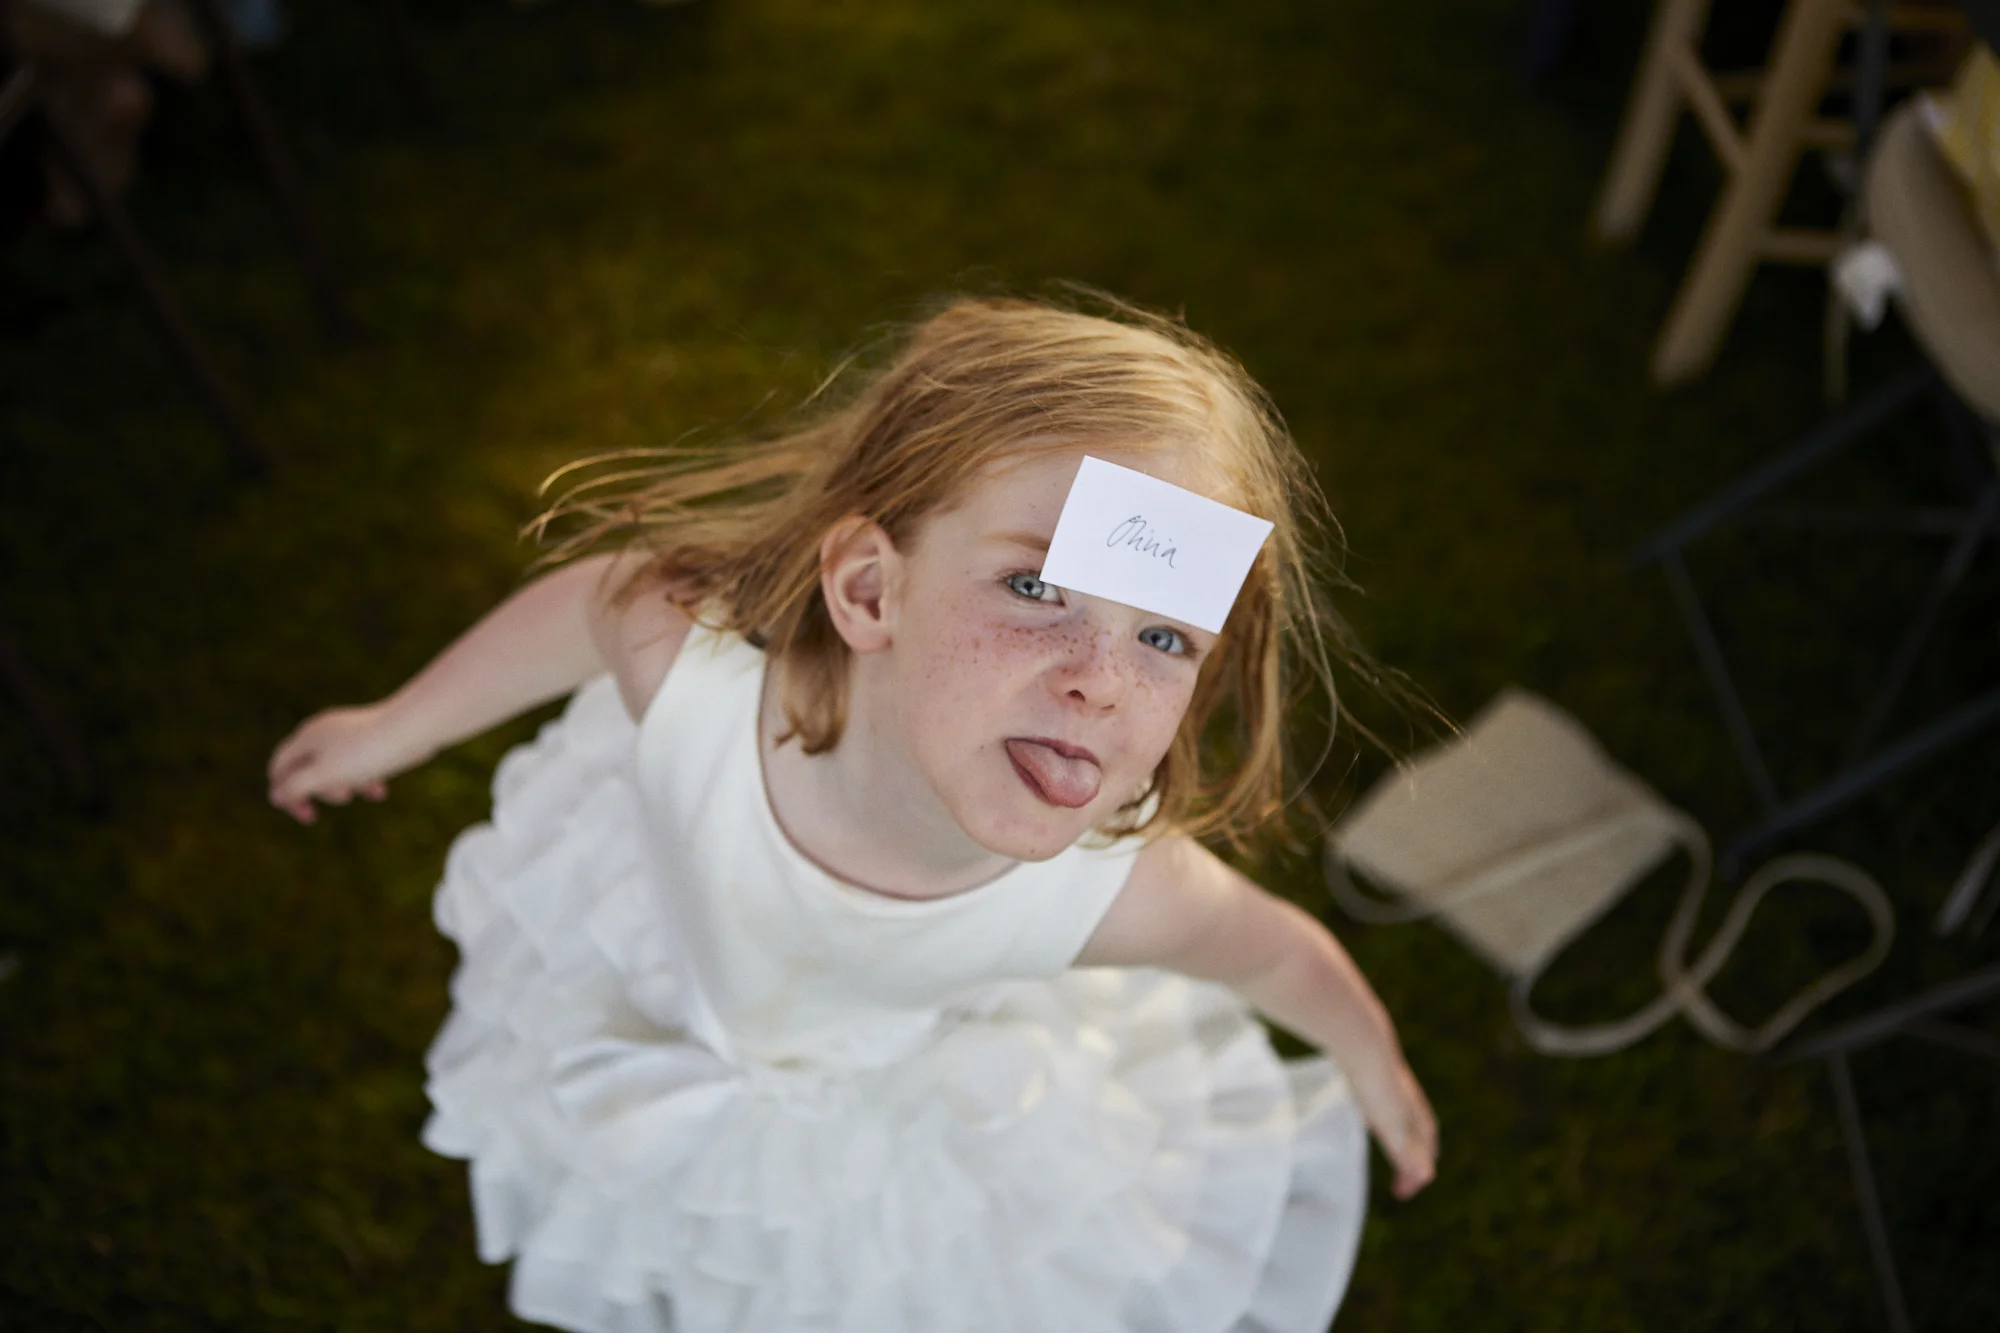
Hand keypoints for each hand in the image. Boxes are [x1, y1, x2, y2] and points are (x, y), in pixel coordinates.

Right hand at [267, 702, 412, 823]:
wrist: (413, 727)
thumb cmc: (366, 753)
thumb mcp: (324, 775)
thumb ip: (296, 787)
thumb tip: (275, 797)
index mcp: (306, 737)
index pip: (280, 766)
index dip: (285, 793)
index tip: (308, 815)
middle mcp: (323, 731)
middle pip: (307, 768)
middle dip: (323, 790)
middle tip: (344, 798)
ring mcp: (348, 733)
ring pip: (335, 768)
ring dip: (346, 785)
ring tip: (365, 789)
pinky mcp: (371, 737)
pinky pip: (359, 764)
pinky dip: (366, 779)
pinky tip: (380, 792)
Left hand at [1351, 1056, 1437, 1199]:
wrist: (1359, 1039)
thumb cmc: (1375, 1083)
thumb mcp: (1390, 1122)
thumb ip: (1405, 1149)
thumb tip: (1427, 1176)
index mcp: (1415, 1112)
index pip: (1427, 1146)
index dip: (1419, 1169)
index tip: (1404, 1192)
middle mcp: (1409, 1098)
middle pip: (1419, 1131)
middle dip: (1417, 1154)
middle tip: (1409, 1174)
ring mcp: (1392, 1083)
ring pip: (1402, 1113)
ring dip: (1401, 1134)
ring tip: (1394, 1145)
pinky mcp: (1372, 1070)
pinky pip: (1382, 1097)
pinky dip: (1382, 1113)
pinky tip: (1369, 1110)